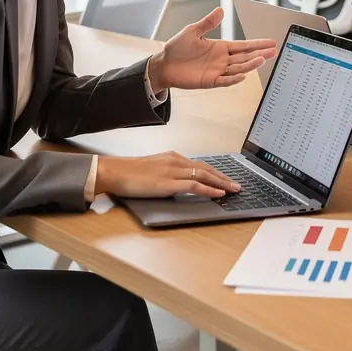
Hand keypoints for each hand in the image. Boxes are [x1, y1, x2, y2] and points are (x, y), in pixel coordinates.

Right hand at [95, 152, 240, 198]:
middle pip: (206, 168)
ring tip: (233, 190)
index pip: (200, 164)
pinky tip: (218, 193)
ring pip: (204, 175)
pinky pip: (195, 185)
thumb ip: (167, 174)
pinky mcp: (169, 183)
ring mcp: (173, 171)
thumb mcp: (153, 170)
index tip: (226, 178)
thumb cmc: (129, 173)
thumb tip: (178, 184)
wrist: (115, 172)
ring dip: (222, 183)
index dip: (216, 172)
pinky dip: (209, 189)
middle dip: (224, 177)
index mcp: (172, 157)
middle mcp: (175, 161)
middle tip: (237, 185)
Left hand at [147, 7, 276, 93]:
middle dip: (259, 53)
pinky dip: (234, 79)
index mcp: (220, 47)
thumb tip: (221, 10)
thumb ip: (208, 23)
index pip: (243, 45)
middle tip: (273, 51)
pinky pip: (225, 81)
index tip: (270, 42)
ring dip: (250, 65)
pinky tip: (243, 75)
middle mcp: (222, 60)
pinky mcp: (210, 81)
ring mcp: (217, 71)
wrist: (164, 64)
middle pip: (244, 57)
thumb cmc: (177, 48)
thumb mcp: (193, 31)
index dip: (256, 44)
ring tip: (262, 60)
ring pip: (238, 68)